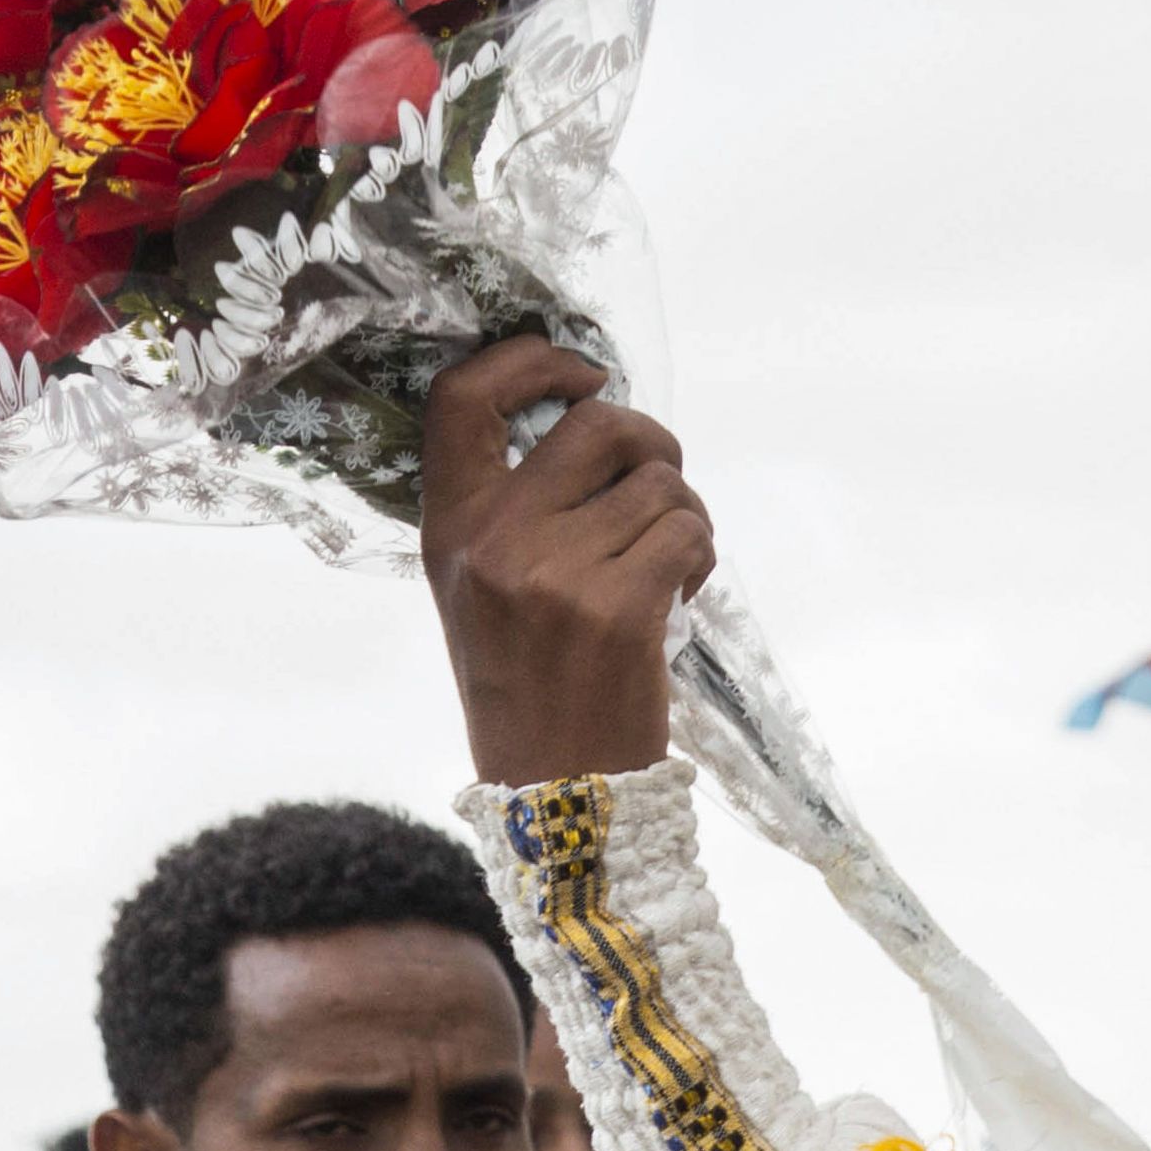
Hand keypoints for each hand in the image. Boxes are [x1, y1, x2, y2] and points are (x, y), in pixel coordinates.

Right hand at [418, 336, 710, 784]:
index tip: (583, 373)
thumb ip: (515, 507)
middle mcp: (495, 539)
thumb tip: (594, 421)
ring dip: (685, 516)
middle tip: (662, 485)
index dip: (529, 360)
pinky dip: (700, 558)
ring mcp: (555, 573)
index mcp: (450, 525)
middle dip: (652, 442)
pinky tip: (680, 596)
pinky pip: (687, 534)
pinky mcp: (618, 610)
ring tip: (668, 566)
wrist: (553, 790)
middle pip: (597, 425)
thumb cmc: (527, 683)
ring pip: (661, 485)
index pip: (462, 398)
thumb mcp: (481, 587)